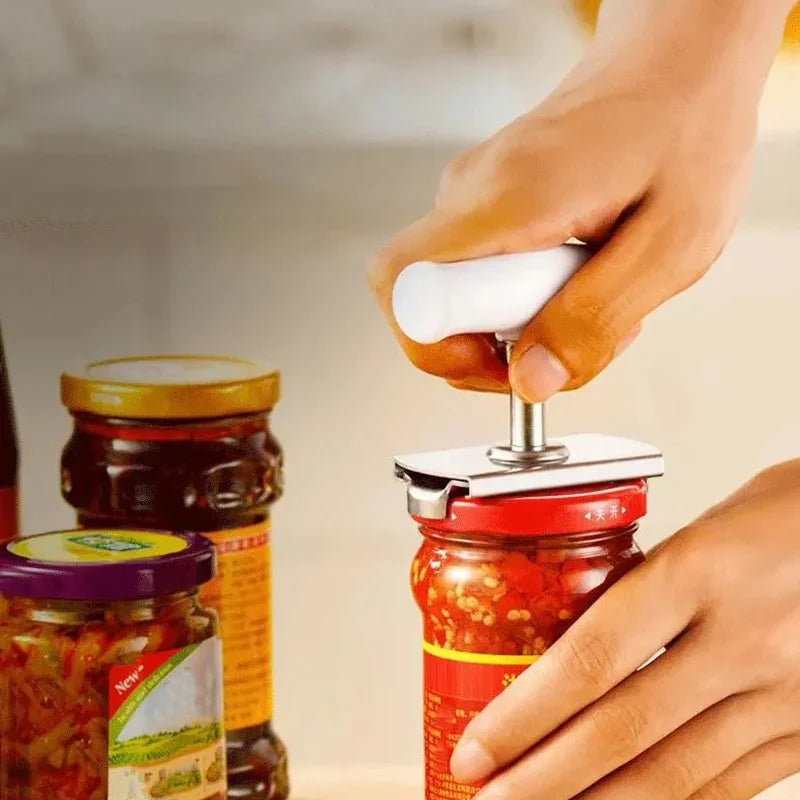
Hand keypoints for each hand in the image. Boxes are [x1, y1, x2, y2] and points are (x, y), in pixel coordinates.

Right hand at [368, 0, 790, 399]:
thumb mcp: (671, 244)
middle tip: (573, 336)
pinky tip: (581, 276)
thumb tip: (531, 382)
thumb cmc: (684, 130)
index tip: (497, 359)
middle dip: (497, 353)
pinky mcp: (486, 210)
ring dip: (523, 327)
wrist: (676, 64)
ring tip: (592, 294)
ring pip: (461, 303)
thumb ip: (594, 319)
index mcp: (505, 199)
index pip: (400, 284)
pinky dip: (530, 301)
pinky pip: (485, 280)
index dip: (431, 345)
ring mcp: (472, 202)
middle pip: (427, 311)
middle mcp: (471, 196)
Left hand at [448, 460, 799, 799]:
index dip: (525, 716)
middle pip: (622, 729)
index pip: (590, 658)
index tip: (480, 747)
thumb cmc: (796, 510)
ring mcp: (786, 693)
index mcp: (702, 571)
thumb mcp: (709, 524)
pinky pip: (732, 785)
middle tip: (489, 797)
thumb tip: (579, 634)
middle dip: (544, 777)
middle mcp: (744, 640)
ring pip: (676, 774)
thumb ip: (646, 581)